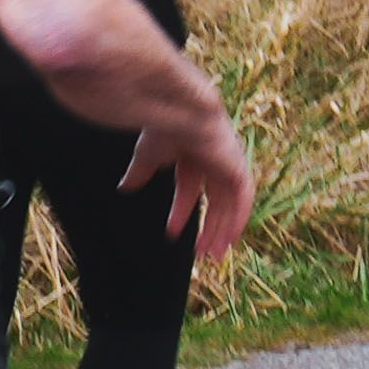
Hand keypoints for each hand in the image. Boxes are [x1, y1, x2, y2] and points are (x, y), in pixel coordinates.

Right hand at [135, 97, 260, 270]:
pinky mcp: (238, 167)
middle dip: (209, 228)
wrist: (179, 112)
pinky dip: (239, 219)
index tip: (171, 234)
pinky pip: (244, 199)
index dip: (181, 213)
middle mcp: (213, 161)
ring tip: (214, 255)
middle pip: (215, 202)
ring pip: (230, 205)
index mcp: (192, 156)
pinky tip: (230, 238)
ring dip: (223, 230)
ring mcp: (228, 164)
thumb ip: (139, 173)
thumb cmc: (163, 127)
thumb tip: (124, 188)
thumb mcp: (146, 157)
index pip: (190, 190)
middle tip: (203, 255)